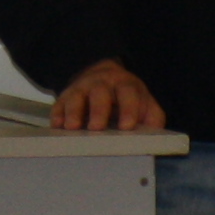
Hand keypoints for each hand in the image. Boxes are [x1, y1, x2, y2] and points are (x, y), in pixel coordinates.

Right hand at [49, 58, 164, 131]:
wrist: (104, 77)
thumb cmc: (127, 97)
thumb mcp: (145, 103)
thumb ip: (153, 118)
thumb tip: (156, 136)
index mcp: (125, 85)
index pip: (128, 94)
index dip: (129, 110)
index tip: (127, 127)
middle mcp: (103, 84)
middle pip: (100, 93)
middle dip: (98, 111)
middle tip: (97, 128)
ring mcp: (82, 88)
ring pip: (77, 96)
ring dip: (74, 112)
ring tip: (72, 128)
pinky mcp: (66, 96)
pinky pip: (59, 103)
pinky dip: (58, 114)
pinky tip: (57, 126)